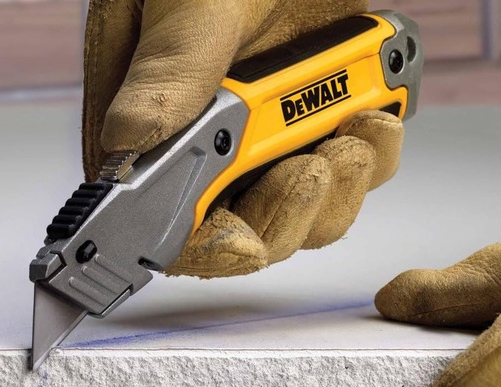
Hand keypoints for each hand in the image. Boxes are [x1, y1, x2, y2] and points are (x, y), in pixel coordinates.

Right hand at [82, 0, 403, 277]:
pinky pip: (353, 176)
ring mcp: (271, 139)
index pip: (164, 219)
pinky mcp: (320, 125)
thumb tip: (127, 145)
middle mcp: (212, 142)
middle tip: (309, 167)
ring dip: (336, 191)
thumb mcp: (187, 0)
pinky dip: (373, 161)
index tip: (243, 245)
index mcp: (154, 120)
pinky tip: (372, 119)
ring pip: (305, 214)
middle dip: (286, 215)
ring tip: (351, 134)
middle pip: (244, 229)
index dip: (201, 248)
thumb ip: (165, 69)